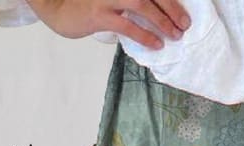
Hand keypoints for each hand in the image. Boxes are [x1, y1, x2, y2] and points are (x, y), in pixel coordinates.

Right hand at [26, 0, 191, 46]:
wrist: (59, 8)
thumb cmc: (90, 3)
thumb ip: (133, 0)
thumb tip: (160, 12)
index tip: (183, 11)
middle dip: (171, 7)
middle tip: (185, 23)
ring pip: (142, 4)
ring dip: (162, 21)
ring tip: (175, 35)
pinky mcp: (98, 14)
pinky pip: (127, 25)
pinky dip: (145, 35)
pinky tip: (157, 44)